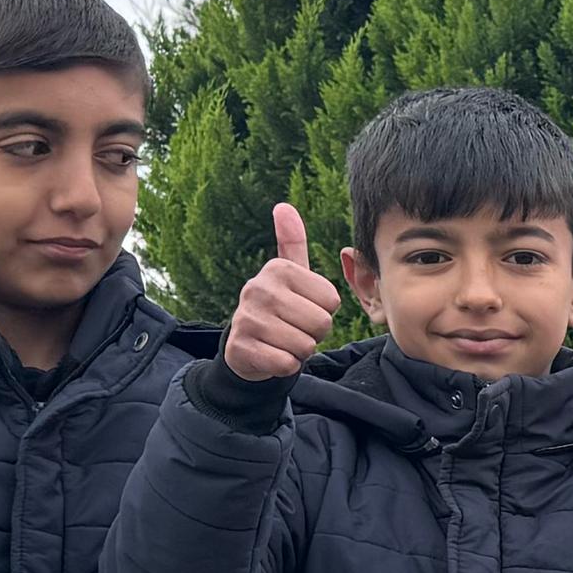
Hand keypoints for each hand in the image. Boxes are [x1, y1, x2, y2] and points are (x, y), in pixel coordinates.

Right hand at [224, 202, 343, 380]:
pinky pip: (286, 364)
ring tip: (282, 340)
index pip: (331, 300)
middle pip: (320, 323)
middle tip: (294, 328)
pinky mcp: (241, 348)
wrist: (245, 347)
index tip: (303, 308)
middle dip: (314, 333)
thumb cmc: (279, 308)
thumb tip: (283, 206)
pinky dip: (286, 366)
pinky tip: (273, 355)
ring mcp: (246, 318)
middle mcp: (258, 288)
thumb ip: (292, 241)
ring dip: (300, 351)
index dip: (324, 311)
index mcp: (278, 269)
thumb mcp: (289, 274)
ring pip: (304, 345)